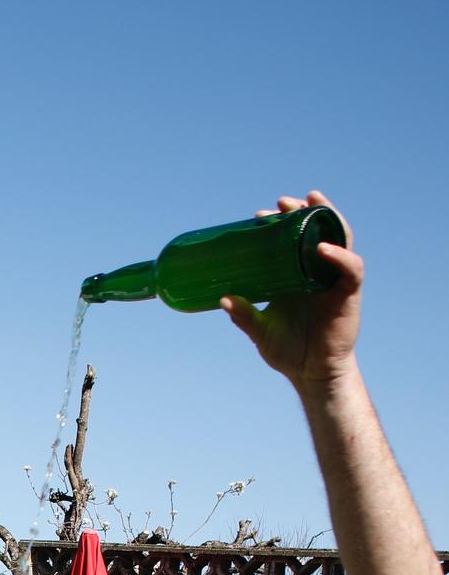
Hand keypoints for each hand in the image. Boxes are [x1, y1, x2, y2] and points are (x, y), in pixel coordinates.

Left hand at [221, 192, 362, 394]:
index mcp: (295, 274)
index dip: (279, 223)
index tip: (259, 216)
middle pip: (315, 230)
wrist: (311, 373)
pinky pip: (350, 268)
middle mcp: (316, 270)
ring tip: (311, 201)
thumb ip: (244, 316)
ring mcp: (334, 279)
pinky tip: (324, 249)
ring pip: (338, 237)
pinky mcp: (348, 293)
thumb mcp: (261, 332)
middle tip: (282, 202)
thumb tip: (224, 298)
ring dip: (327, 217)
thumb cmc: (288, 350)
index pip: (291, 239)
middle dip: (302, 211)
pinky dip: (340, 256)